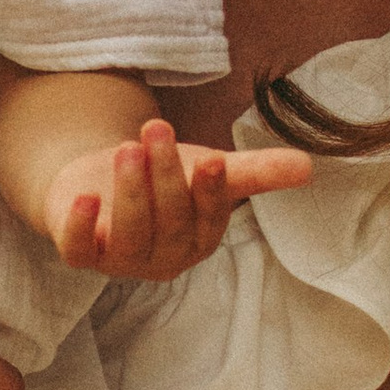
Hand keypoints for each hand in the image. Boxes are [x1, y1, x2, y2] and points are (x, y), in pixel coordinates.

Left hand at [43, 123, 313, 279]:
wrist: (100, 182)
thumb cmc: (163, 181)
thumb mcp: (206, 170)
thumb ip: (254, 171)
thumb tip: (309, 166)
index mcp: (199, 240)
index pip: (208, 218)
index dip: (210, 192)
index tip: (211, 160)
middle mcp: (163, 257)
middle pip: (169, 220)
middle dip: (165, 176)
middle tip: (156, 130)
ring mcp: (120, 260)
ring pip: (130, 231)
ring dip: (131, 190)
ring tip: (128, 148)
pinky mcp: (81, 254)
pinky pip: (79, 250)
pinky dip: (80, 227)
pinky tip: (83, 197)